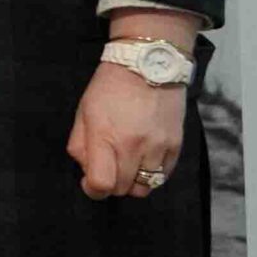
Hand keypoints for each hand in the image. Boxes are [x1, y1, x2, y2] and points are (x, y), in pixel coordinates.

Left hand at [68, 61, 187, 199]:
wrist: (148, 66)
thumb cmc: (109, 88)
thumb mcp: (83, 113)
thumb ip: (80, 145)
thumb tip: (86, 171)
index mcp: (105, 137)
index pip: (101, 184)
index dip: (92, 189)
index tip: (90, 181)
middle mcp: (133, 146)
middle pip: (122, 190)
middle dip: (111, 185)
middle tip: (108, 168)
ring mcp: (158, 147)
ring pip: (145, 187)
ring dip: (133, 181)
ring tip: (128, 163)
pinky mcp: (176, 146)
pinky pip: (163, 176)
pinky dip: (152, 174)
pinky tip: (144, 157)